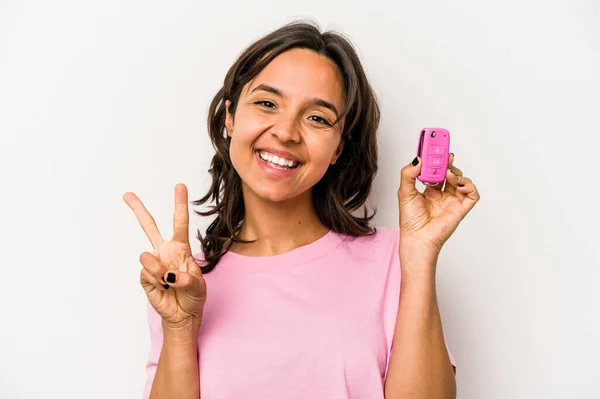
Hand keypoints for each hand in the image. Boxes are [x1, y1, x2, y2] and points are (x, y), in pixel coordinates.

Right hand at [123, 184, 206, 327]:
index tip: (180, 186)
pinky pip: (146, 274)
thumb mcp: (198, 286)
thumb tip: (168, 275)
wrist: (183, 314)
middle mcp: (165, 252)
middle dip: (138, 209)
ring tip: (169, 282)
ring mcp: (154, 264)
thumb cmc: (193, 296)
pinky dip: (157, 283)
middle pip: (149, 226)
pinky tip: (164, 289)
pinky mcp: (145, 277)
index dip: (180, 204)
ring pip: (147, 256)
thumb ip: (186, 279)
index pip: (179, 222)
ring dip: (159, 270)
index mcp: (180, 248)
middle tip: (126, 194)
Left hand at [397, 154, 479, 259]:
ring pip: (461, 179)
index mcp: (429, 189)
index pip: (436, 168)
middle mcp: (442, 193)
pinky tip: (458, 184)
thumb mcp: (404, 192)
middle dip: (447, 161)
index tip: (435, 145)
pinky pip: (472, 194)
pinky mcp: (461, 208)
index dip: (436, 158)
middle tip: (444, 153)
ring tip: (447, 173)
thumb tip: (418, 159)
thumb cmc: (411, 220)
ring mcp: (453, 200)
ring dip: (456, 173)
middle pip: (449, 171)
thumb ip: (409, 174)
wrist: (417, 238)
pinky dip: (469, 186)